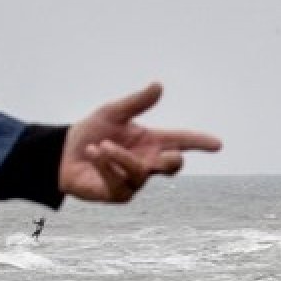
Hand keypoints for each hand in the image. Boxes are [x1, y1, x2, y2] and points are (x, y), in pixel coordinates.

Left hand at [58, 83, 221, 203]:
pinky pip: (119, 181)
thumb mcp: (112, 112)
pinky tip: (93, 154)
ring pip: (140, 172)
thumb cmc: (91, 133)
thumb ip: (136, 103)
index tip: (217, 144)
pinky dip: (105, 165)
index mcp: (152, 142)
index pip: (181, 141)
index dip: (200, 142)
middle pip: (172, 165)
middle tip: (172, 154)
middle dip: (173, 160)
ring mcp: (136, 182)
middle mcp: (148, 163)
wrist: (63, 154)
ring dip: (120, 157)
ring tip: (100, 146)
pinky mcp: (120, 195)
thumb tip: (158, 85)